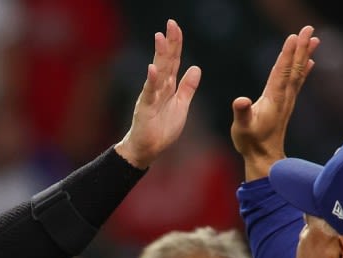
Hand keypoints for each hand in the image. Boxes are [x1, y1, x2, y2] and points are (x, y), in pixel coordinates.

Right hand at [115, 19, 200, 168]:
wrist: (148, 148)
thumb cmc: (162, 128)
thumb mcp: (181, 105)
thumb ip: (187, 87)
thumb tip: (196, 68)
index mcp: (168, 86)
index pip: (173, 61)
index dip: (176, 44)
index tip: (176, 27)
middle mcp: (159, 87)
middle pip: (165, 61)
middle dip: (169, 43)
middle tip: (171, 23)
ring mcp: (151, 96)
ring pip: (157, 72)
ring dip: (159, 55)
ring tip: (160, 38)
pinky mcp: (146, 108)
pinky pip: (149, 92)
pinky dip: (152, 80)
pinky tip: (152, 68)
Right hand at [231, 26, 319, 180]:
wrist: (264, 157)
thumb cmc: (251, 142)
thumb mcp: (241, 127)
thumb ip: (242, 112)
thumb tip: (241, 101)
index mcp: (274, 98)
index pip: (281, 71)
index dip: (287, 54)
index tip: (294, 36)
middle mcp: (284, 96)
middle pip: (294, 67)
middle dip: (301, 47)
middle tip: (309, 29)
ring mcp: (286, 100)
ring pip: (298, 72)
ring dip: (305, 54)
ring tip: (314, 39)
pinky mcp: (285, 103)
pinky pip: (297, 81)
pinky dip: (304, 69)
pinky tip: (310, 61)